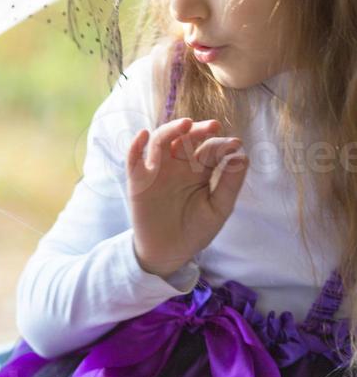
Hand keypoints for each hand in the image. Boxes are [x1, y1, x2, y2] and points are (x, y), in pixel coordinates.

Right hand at [127, 117, 248, 276]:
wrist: (169, 252)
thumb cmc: (196, 230)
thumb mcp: (218, 209)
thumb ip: (230, 184)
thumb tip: (242, 156)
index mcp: (199, 169)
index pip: (210, 149)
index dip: (222, 144)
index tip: (235, 145)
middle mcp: (178, 165)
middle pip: (186, 138)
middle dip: (199, 130)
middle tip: (213, 126)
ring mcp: (157, 170)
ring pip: (161, 141)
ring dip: (172, 129)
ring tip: (186, 124)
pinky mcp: (137, 179)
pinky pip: (133, 158)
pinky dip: (136, 145)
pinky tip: (144, 135)